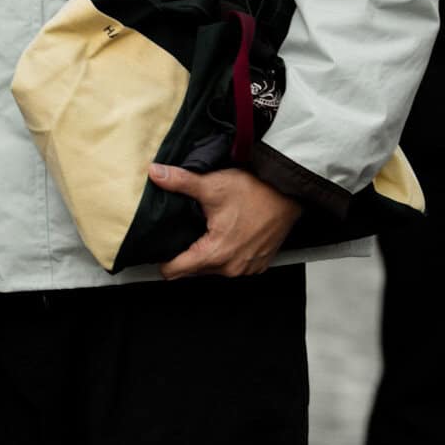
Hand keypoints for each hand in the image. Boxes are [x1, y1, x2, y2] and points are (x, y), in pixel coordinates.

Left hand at [149, 162, 301, 278]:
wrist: (290, 193)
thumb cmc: (256, 191)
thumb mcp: (213, 185)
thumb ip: (180, 182)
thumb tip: (155, 173)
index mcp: (215, 254)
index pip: (175, 271)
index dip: (163, 260)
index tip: (160, 248)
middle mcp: (231, 268)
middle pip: (193, 270)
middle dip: (186, 254)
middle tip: (186, 232)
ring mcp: (246, 269)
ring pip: (213, 269)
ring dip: (208, 254)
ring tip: (209, 231)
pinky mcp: (258, 265)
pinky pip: (233, 266)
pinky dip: (228, 255)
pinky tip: (229, 236)